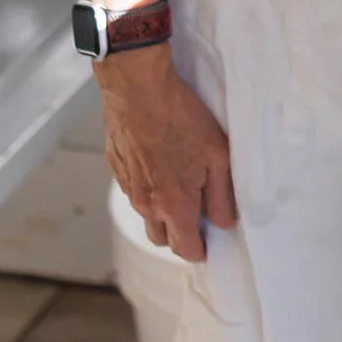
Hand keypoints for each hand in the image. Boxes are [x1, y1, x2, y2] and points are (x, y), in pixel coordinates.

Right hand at [96, 44, 235, 261]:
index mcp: (175, 205)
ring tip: (182, 183)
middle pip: (162, 239)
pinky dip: (149, 188)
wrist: (138, 91)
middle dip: (180, 235)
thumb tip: (224, 222)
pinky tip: (162, 163)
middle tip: (199, 213)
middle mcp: (147, 204)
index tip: (211, 243)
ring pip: (147, 215)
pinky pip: (134, 191)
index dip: (201, 251)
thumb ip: (222, 196)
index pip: (186, 249)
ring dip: (163, 212)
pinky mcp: (117, 170)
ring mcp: (128, 188)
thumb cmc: (181, 118)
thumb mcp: (217, 156)